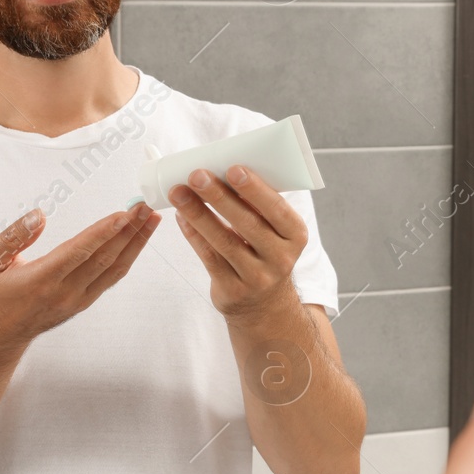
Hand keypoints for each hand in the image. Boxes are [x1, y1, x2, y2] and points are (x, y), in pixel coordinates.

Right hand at [0, 203, 160, 360]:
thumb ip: (13, 236)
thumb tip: (39, 215)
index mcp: (41, 280)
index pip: (79, 252)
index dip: (104, 232)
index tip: (124, 214)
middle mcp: (64, 292)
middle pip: (104, 258)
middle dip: (128, 230)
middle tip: (145, 206)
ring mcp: (78, 300)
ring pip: (114, 269)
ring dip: (135, 243)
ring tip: (151, 219)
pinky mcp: (85, 302)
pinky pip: (111, 278)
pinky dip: (128, 257)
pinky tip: (137, 240)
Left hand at [169, 165, 307, 322]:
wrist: (265, 305)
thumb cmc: (266, 253)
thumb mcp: (276, 232)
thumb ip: (259, 207)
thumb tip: (224, 171)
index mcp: (295, 235)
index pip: (276, 208)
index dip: (255, 189)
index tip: (233, 168)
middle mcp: (280, 258)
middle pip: (247, 223)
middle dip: (219, 196)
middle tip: (197, 175)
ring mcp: (257, 277)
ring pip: (223, 241)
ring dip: (198, 213)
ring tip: (178, 192)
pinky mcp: (233, 290)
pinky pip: (209, 257)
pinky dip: (193, 235)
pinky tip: (180, 216)